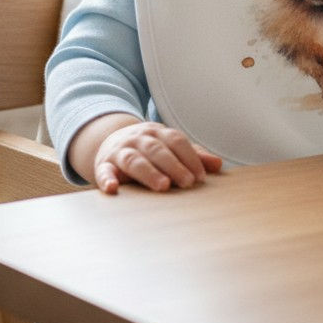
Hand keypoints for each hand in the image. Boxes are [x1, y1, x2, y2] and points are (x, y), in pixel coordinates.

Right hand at [92, 120, 222, 193]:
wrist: (110, 142)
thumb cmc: (147, 149)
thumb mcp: (169, 147)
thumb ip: (193, 156)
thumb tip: (218, 164)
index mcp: (158, 133)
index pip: (176, 141)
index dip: (189, 157)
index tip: (200, 176)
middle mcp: (139, 139)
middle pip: (157, 150)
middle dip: (174, 165)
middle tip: (187, 182)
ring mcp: (121, 150)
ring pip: (134, 159)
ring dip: (149, 172)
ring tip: (163, 186)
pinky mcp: (104, 164)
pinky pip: (104, 171)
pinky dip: (107, 179)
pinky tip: (113, 188)